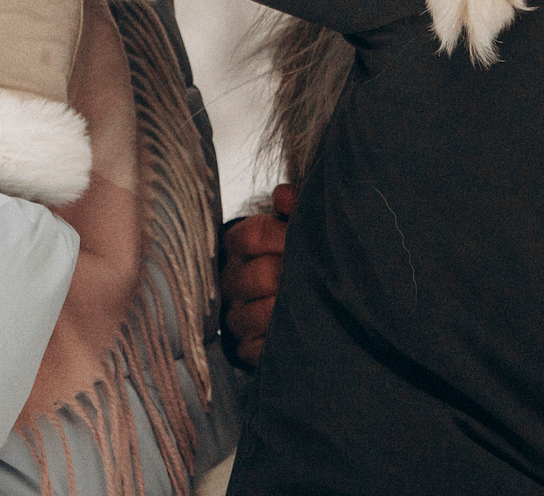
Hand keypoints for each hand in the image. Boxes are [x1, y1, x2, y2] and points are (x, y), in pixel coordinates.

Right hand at [222, 183, 297, 365]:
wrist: (292, 297)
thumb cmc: (293, 253)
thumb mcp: (294, 225)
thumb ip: (293, 206)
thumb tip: (283, 196)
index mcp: (237, 245)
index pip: (252, 235)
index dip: (282, 237)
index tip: (300, 240)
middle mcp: (230, 280)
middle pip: (260, 275)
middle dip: (291, 275)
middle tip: (313, 276)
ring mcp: (235, 315)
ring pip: (256, 314)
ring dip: (287, 311)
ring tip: (310, 305)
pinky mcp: (244, 346)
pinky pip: (255, 348)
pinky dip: (278, 343)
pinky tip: (294, 333)